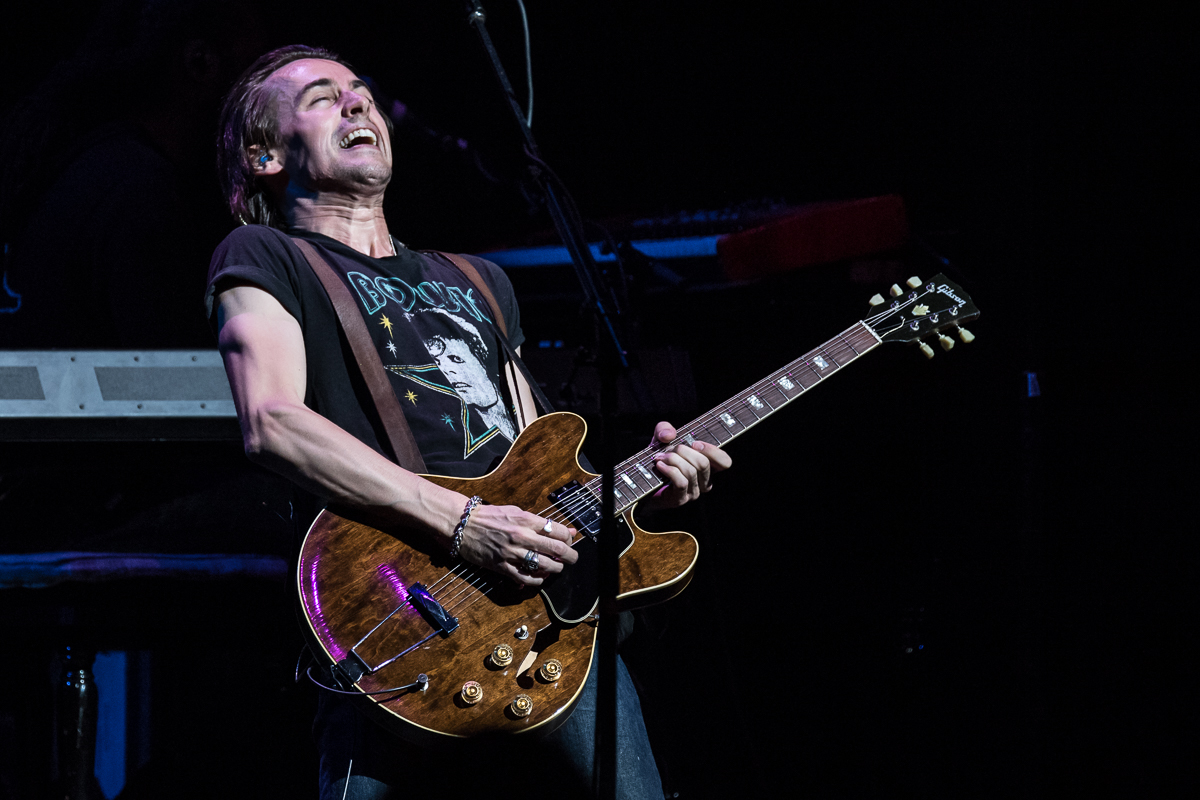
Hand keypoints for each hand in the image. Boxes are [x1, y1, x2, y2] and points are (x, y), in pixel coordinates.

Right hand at [456, 504, 579, 585]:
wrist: (462, 524)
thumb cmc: (489, 516)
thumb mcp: (516, 512)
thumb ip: (539, 522)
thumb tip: (566, 529)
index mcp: (526, 520)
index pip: (559, 531)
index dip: (569, 538)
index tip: (569, 541)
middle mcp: (522, 536)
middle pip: (557, 549)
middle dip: (570, 556)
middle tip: (572, 558)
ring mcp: (512, 553)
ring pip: (545, 566)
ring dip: (555, 569)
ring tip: (556, 568)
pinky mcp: (502, 566)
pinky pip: (526, 578)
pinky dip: (537, 580)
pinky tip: (539, 577)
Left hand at [645, 421, 731, 509]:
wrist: (643, 482)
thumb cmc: (658, 460)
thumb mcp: (661, 439)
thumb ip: (664, 429)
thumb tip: (670, 435)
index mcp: (708, 467)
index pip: (725, 462)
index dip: (712, 451)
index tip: (694, 443)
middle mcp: (704, 482)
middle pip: (703, 463)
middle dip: (683, 451)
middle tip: (668, 450)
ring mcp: (693, 493)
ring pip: (691, 472)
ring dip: (672, 460)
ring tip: (659, 457)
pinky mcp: (680, 499)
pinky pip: (681, 482)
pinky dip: (669, 470)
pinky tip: (659, 465)